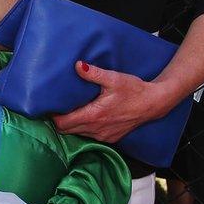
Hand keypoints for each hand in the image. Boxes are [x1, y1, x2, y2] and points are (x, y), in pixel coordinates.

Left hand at [52, 61, 173, 143]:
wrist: (154, 103)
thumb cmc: (134, 90)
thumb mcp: (113, 78)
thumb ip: (93, 73)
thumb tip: (77, 65)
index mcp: (94, 115)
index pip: (63, 124)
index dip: (53, 116)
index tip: (49, 106)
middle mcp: (97, 129)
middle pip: (67, 131)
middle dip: (59, 121)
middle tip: (56, 107)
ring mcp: (104, 136)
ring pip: (78, 134)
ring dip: (71, 125)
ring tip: (68, 110)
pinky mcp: (111, 138)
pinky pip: (90, 136)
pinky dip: (83, 129)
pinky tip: (84, 116)